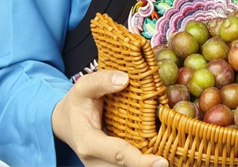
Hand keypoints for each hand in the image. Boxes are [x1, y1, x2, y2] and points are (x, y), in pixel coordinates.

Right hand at [52, 70, 167, 166]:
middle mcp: (94, 161)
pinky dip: (141, 163)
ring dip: (146, 165)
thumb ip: (102, 81)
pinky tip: (156, 157)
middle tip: (172, 158)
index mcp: (89, 142)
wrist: (64, 122)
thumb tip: (125, 80)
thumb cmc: (77, 103)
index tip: (162, 163)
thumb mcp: (83, 86)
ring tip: (168, 157)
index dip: (140, 161)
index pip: (118, 154)